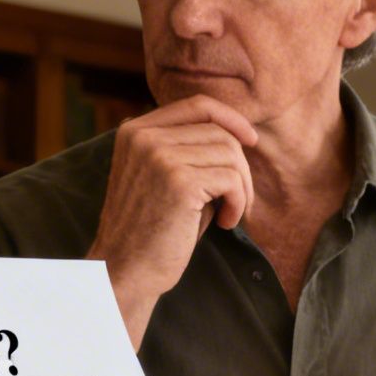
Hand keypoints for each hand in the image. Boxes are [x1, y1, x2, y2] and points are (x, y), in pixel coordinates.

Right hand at [87, 96, 257, 348]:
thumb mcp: (163, 177)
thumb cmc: (151, 230)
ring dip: (241, 188)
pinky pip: (231, 179)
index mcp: (135, 131)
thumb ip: (187, 150)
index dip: (231, 118)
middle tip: (237, 201)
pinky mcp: (178, 181)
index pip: (197, 105)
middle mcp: (143, 136)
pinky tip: (225, 222)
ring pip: (230, 154)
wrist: (125, 270)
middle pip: (219, 132)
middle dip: (239, 167)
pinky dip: (238, 202)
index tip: (250, 140)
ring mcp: (159, 155)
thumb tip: (238, 133)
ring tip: (228, 214)